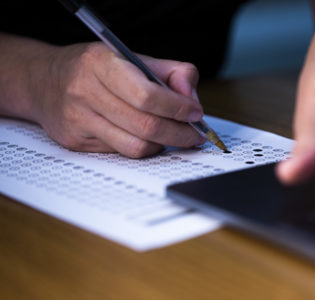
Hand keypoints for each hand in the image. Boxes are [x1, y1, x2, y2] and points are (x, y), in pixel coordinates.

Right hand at [30, 42, 204, 157]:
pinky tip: (149, 138)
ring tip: (176, 136)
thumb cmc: (94, 69)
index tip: (195, 113)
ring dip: (164, 144)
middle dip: (179, 133)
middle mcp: (85, 92)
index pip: (147, 95)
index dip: (177, 107)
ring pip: (136, 145)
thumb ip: (170, 72)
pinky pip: (122, 152)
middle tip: (195, 134)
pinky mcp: (76, 142)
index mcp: (101, 64)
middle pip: (145, 125)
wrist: (44, 82)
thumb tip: (191, 98)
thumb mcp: (132, 57)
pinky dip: (144, 148)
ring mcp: (78, 120)